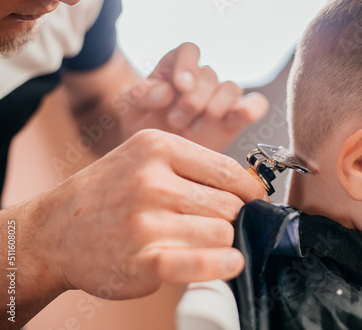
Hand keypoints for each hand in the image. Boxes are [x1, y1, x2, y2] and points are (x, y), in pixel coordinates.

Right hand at [29, 130, 267, 300]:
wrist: (53, 231)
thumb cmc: (107, 192)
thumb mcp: (143, 159)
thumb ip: (193, 167)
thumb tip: (248, 187)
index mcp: (157, 147)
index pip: (228, 170)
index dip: (250, 190)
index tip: (255, 200)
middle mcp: (151, 182)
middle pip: (229, 205)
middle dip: (232, 218)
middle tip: (219, 223)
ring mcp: (146, 223)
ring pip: (221, 234)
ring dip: (222, 242)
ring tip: (202, 241)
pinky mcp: (142, 262)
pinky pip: (199, 264)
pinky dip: (221, 266)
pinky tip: (230, 263)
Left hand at [118, 43, 268, 151]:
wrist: (161, 158)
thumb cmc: (145, 127)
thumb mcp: (130, 109)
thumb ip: (139, 95)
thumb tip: (165, 91)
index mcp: (176, 69)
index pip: (189, 51)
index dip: (188, 65)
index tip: (181, 86)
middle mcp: (201, 80)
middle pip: (210, 74)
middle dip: (194, 100)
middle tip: (177, 121)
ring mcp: (220, 99)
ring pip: (231, 88)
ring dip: (215, 108)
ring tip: (196, 128)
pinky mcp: (236, 118)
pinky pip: (255, 104)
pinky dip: (251, 109)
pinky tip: (233, 121)